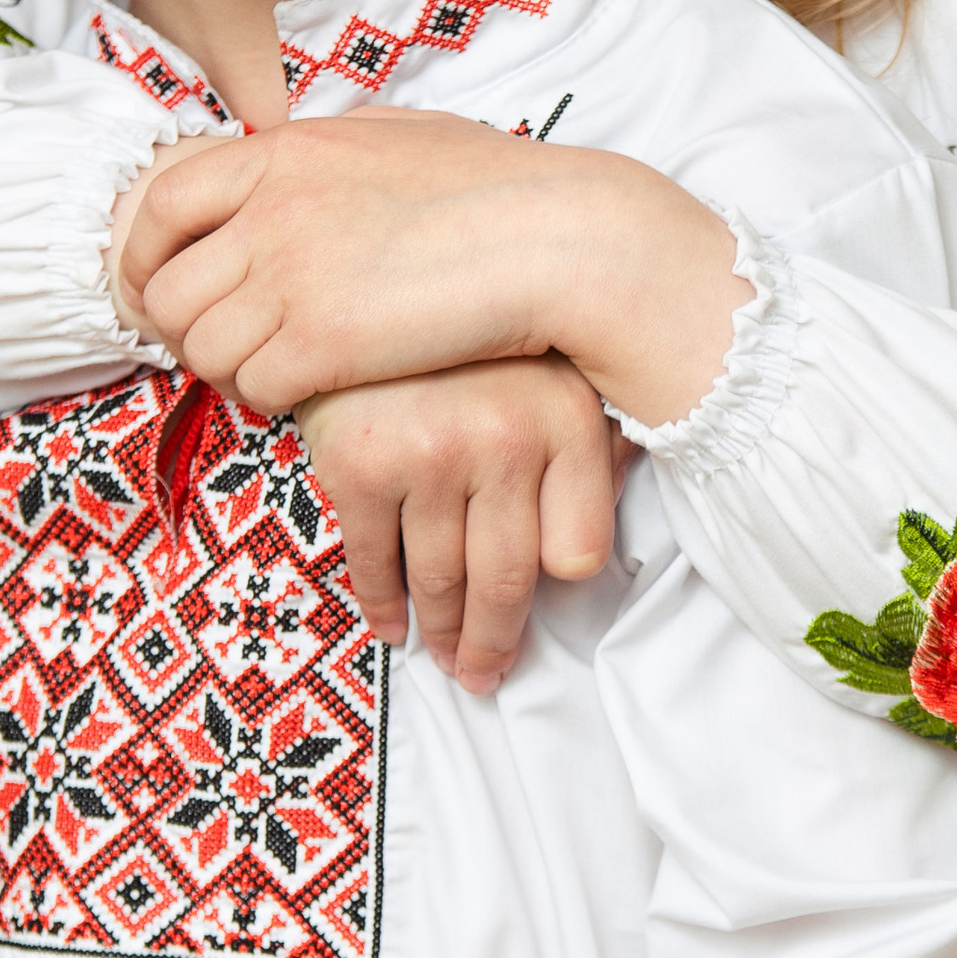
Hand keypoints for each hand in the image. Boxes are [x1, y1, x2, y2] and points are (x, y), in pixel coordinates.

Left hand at [114, 114, 743, 425]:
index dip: (143, 257)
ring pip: (203, 349)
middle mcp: (273, 208)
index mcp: (284, 151)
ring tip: (285, 370)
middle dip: (184, 331)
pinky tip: (322, 388)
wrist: (558, 238)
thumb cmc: (498, 189)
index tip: (158, 291)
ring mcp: (292, 275)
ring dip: (234, 371)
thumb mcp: (396, 137)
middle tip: (225, 350)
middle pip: (168, 290)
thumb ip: (328, 150)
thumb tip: (288, 164)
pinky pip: (255, 388)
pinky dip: (277, 398)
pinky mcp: (322, 341)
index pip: (162, 202)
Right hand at [299, 359, 621, 691]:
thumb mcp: (556, 375)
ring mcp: (431, 455)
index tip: (543, 616)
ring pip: (444, 581)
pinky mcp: (363, 467)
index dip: (560, 590)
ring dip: (442, 635)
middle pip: (510, 581)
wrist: (362, 283)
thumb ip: (594, 449)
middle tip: (486, 674)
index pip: (578, 551)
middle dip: (495, 642)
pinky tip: (392, 628)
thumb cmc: (470, 341)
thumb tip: (591, 541)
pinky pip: (376, 560)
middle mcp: (507, 440)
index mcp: (567, 419)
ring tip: (446, 660)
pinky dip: (383, 606)